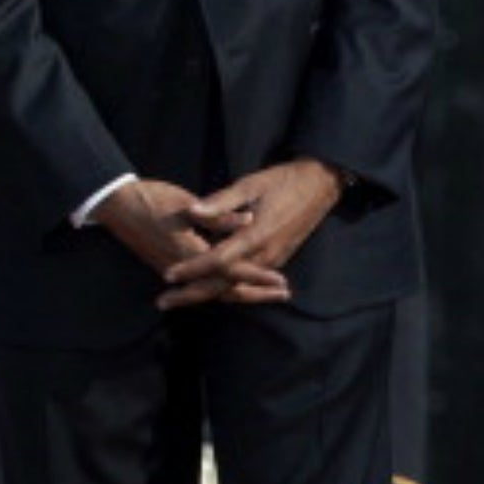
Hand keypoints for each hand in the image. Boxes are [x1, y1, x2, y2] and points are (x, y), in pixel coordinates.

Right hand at [91, 178, 288, 308]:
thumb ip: (217, 215)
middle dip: (255, 293)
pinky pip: (200, 285)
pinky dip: (221, 288)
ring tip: (265, 292)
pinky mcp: (167, 266)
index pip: (231, 270)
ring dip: (240, 293)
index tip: (281, 282)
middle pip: (224, 290)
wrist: (114, 204)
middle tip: (282, 292)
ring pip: (212, 291)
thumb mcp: (184, 203)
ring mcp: (173, 269)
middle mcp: (183, 267)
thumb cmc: (150, 198)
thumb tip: (248, 220)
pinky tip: (232, 284)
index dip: (258, 276)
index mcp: (190, 250)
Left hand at [157, 159, 342, 310]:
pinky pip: (247, 282)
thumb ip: (221, 202)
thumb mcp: (250, 185)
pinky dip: (227, 289)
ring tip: (179, 299)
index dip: (192, 268)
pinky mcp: (277, 259)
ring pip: (236, 287)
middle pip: (224, 284)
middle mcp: (266, 254)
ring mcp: (274, 259)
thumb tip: (193, 211)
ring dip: (207, 294)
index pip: (217, 260)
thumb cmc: (283, 181)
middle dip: (192, 294)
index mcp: (257, 235)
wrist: (320, 185)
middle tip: (162, 302)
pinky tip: (207, 290)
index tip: (167, 275)